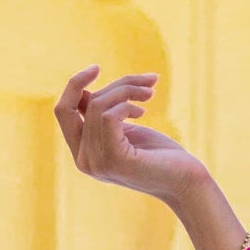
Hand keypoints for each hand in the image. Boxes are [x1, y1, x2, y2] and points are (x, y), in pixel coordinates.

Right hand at [54, 67, 212, 206]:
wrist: (186, 181)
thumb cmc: (160, 154)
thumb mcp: (124, 128)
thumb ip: (101, 113)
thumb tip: (82, 87)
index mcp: (83, 154)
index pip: (63, 110)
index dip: (75, 84)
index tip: (96, 67)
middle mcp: (84, 161)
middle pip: (84, 103)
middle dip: (116, 85)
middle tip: (148, 82)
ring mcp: (97, 163)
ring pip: (98, 106)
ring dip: (127, 91)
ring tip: (150, 94)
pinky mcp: (113, 161)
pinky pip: (108, 117)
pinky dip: (127, 106)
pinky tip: (143, 112)